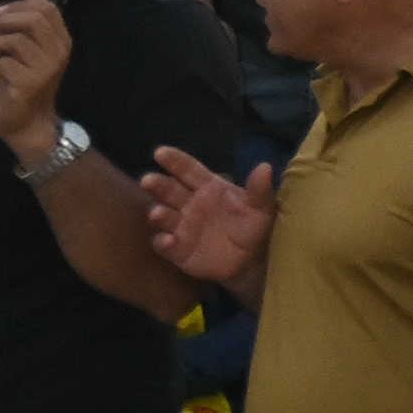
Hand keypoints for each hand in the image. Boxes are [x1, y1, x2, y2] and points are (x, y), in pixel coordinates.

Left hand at [0, 0, 70, 159]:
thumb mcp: (32, 51)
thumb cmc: (25, 85)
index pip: (46, 8)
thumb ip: (33, 26)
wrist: (28, 123)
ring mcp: (45, 69)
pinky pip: (1, 63)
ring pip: (12, 40)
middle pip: (31, 19)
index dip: (18, 6)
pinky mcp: (28, 84)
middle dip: (2, 23)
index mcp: (62, 41)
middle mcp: (58, 53)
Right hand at [136, 148, 265, 288]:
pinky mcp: (177, 249)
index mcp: (208, 188)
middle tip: (148, 180)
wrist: (251, 259)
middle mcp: (189, 204)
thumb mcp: (261, 208)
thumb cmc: (253, 226)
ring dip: (158, 213)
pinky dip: (163, 242)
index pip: (189, 170)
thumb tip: (265, 166)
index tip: (160, 152)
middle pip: (169, 190)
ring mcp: (180, 226)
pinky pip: (164, 244)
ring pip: (162, 215)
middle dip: (157, 184)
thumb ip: (259, 190)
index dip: (175, 161)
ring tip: (158, 213)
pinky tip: (169, 241)